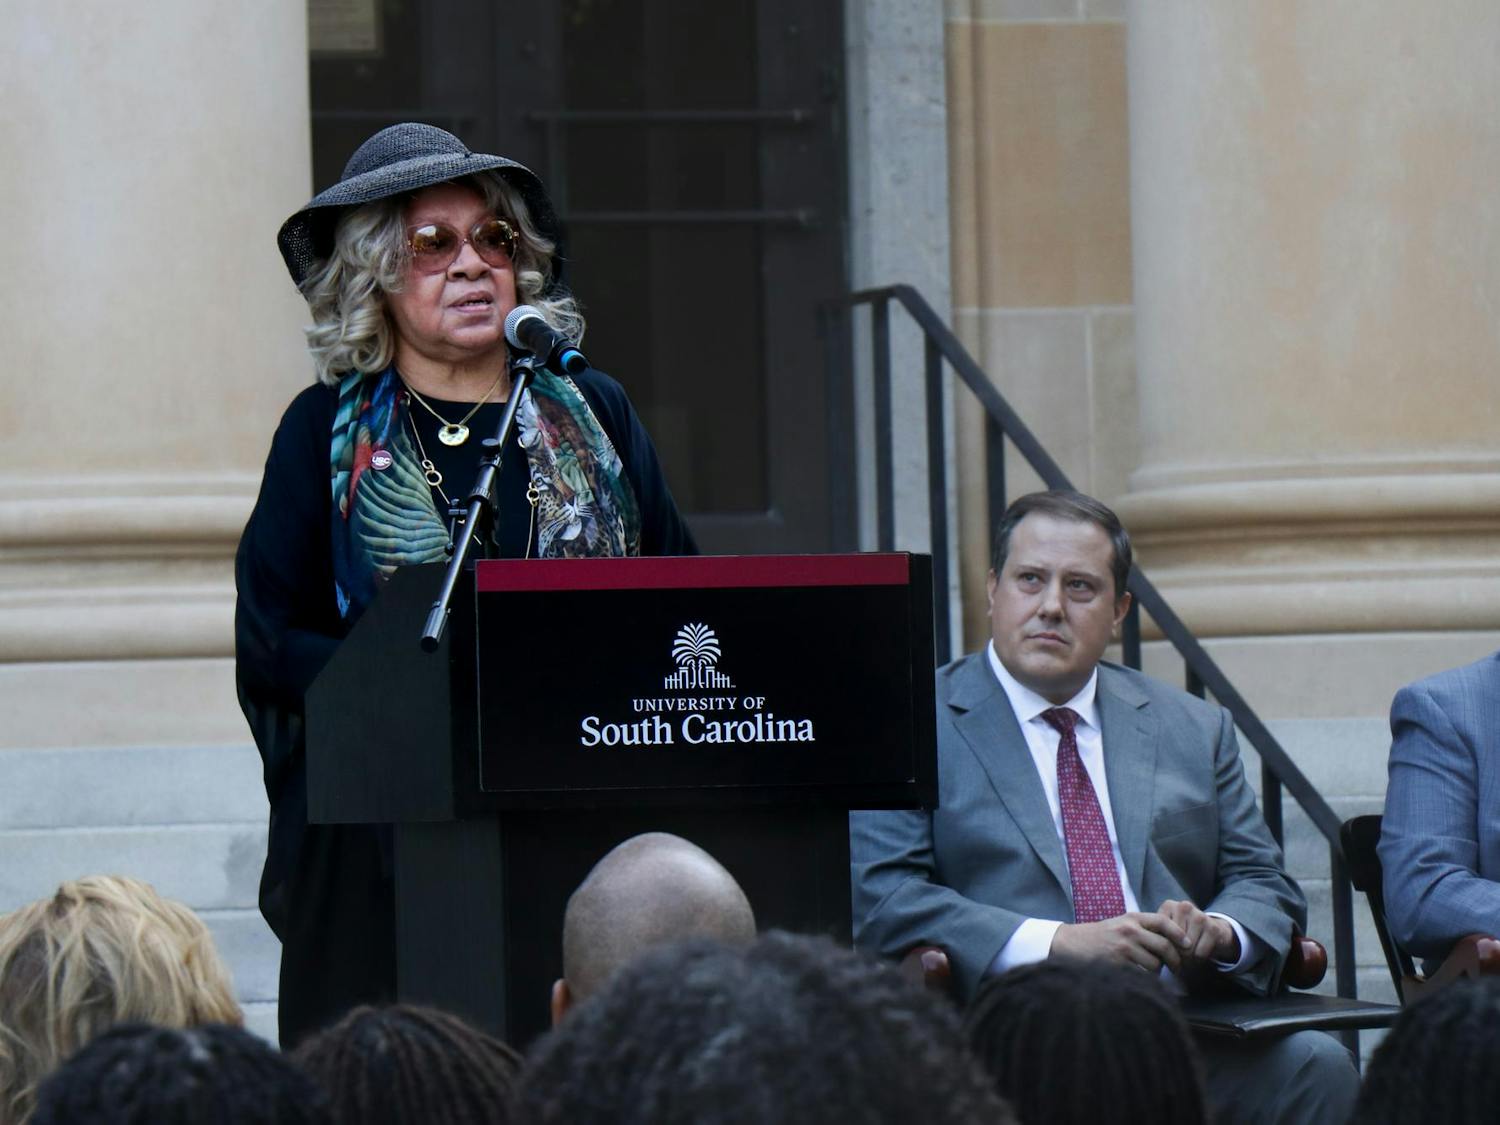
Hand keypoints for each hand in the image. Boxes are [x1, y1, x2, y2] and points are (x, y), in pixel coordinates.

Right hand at [1049, 912, 1186, 972]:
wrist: (1071, 943)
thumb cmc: (1100, 935)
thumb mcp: (1121, 923)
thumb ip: (1142, 928)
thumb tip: (1173, 941)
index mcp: (1132, 918)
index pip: (1163, 922)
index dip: (1179, 933)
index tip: (1187, 944)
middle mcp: (1129, 931)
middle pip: (1165, 946)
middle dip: (1175, 960)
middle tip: (1178, 968)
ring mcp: (1123, 948)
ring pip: (1156, 964)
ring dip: (1159, 972)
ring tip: (1153, 973)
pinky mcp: (1117, 964)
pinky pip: (1142, 975)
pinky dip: (1146, 979)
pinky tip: (1141, 978)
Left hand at [1157, 899, 1238, 965]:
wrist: (1212, 931)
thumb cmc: (1183, 934)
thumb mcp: (1166, 932)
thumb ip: (1158, 937)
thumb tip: (1158, 952)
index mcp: (1169, 906)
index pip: (1160, 933)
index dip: (1162, 947)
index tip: (1165, 951)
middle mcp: (1184, 907)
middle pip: (1173, 942)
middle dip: (1175, 954)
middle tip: (1178, 957)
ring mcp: (1200, 916)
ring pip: (1186, 949)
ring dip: (1187, 958)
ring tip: (1187, 956)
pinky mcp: (1213, 928)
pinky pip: (1199, 953)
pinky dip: (1198, 959)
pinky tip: (1198, 954)